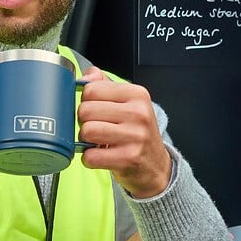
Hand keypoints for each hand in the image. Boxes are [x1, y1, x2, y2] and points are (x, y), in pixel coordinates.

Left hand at [77, 66, 171, 197]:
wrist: (155, 165)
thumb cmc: (137, 133)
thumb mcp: (128, 104)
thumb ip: (106, 86)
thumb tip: (89, 75)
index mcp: (137, 94)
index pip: (92, 89)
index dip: (87, 102)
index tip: (97, 111)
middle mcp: (139, 113)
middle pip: (86, 110)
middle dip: (84, 122)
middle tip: (97, 128)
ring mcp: (135, 136)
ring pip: (87, 131)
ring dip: (85, 141)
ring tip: (98, 142)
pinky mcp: (128, 158)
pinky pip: (90, 156)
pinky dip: (90, 158)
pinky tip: (101, 156)